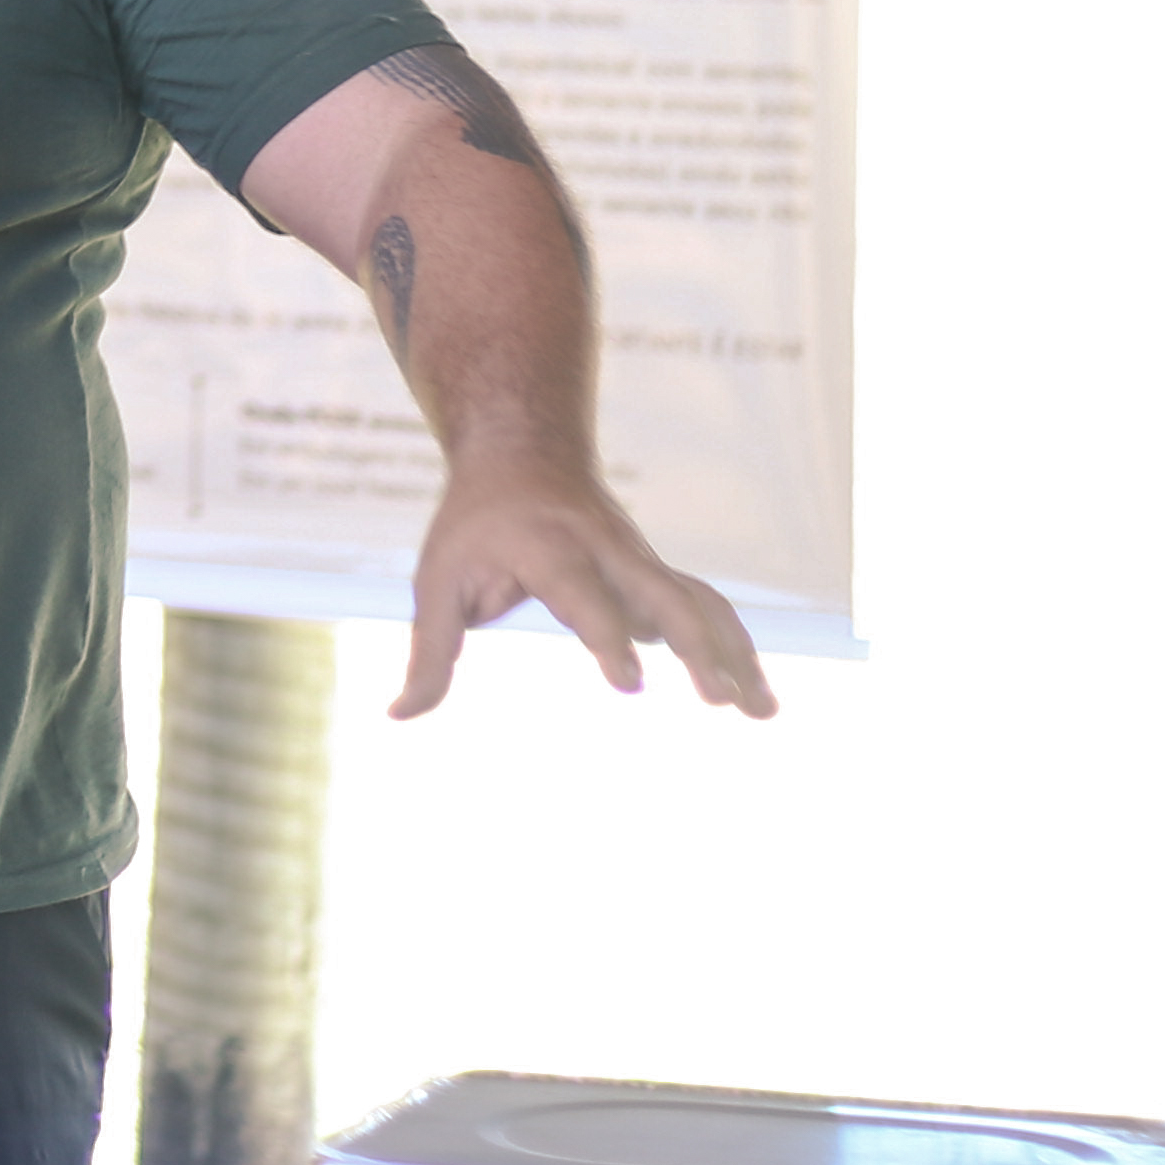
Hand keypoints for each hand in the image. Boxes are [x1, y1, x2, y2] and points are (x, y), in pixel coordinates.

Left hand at [397, 457, 776, 719]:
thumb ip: (429, 650)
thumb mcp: (436, 579)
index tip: (629, 684)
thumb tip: (399, 715)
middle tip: (718, 702)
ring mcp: (637, 560)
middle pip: (663, 594)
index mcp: (548, 547)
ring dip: (735, 654)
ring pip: (699, 601)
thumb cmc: (475, 523)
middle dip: (696, 648)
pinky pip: (705, 607)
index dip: (606, 637)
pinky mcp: (654, 573)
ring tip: (764, 713)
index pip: (583, 596)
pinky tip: (757, 697)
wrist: (523, 448)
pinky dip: (735, 648)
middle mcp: (605, 550)